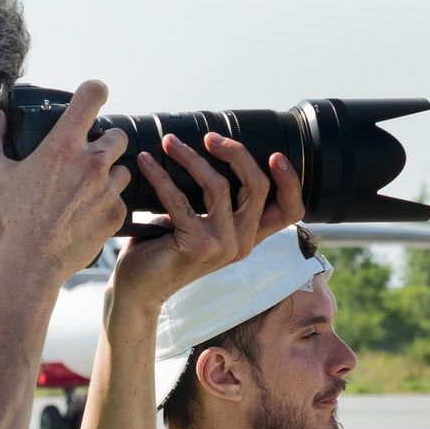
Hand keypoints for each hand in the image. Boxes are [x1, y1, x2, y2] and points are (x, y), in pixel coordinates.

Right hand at [0, 79, 129, 287]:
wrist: (26, 267)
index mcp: (63, 145)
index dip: (94, 92)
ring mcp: (107, 190)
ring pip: (122, 169)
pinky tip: (86, 214)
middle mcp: (92, 163)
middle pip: (117, 135)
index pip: (93, 94)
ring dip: (108, 175)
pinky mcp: (115, 215)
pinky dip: (107, 204)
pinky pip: (120, 200)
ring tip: (85, 190)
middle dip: (104, 142)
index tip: (92, 99)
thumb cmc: (5, 220)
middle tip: (85, 157)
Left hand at [108, 133, 305, 314]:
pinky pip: (179, 198)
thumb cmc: (163, 251)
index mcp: (248, 236)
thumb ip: (213, 200)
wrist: (138, 290)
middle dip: (236, 152)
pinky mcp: (196, 244)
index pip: (289, 211)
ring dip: (190, 157)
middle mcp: (242, 243)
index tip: (275, 154)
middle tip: (209, 137)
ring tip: (169, 142)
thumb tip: (210, 152)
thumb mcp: (198, 222)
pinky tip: (146, 162)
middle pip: (257, 186)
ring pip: (218, 185)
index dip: (291, 181)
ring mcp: (222, 245)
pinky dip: (160, 175)